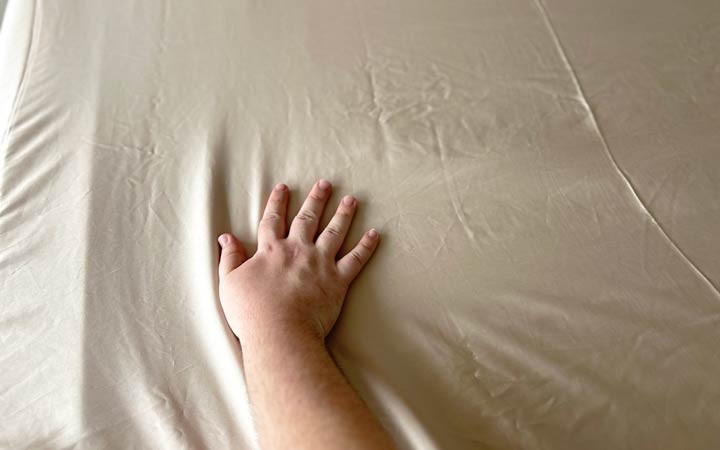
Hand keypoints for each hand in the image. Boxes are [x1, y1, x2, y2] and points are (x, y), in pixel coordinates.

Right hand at [217, 180, 379, 344]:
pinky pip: (356, 259)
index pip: (273, 219)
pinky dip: (366, 246)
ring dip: (343, 214)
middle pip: (307, 218)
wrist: (280, 334)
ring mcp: (320, 264)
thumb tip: (225, 237)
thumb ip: (229, 258)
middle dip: (316, 199)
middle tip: (325, 183)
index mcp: (271, 250)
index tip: (283, 187)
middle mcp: (297, 250)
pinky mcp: (338, 281)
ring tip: (351, 200)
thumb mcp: (229, 284)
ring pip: (334, 232)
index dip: (277, 202)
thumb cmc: (251, 313)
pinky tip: (375, 234)